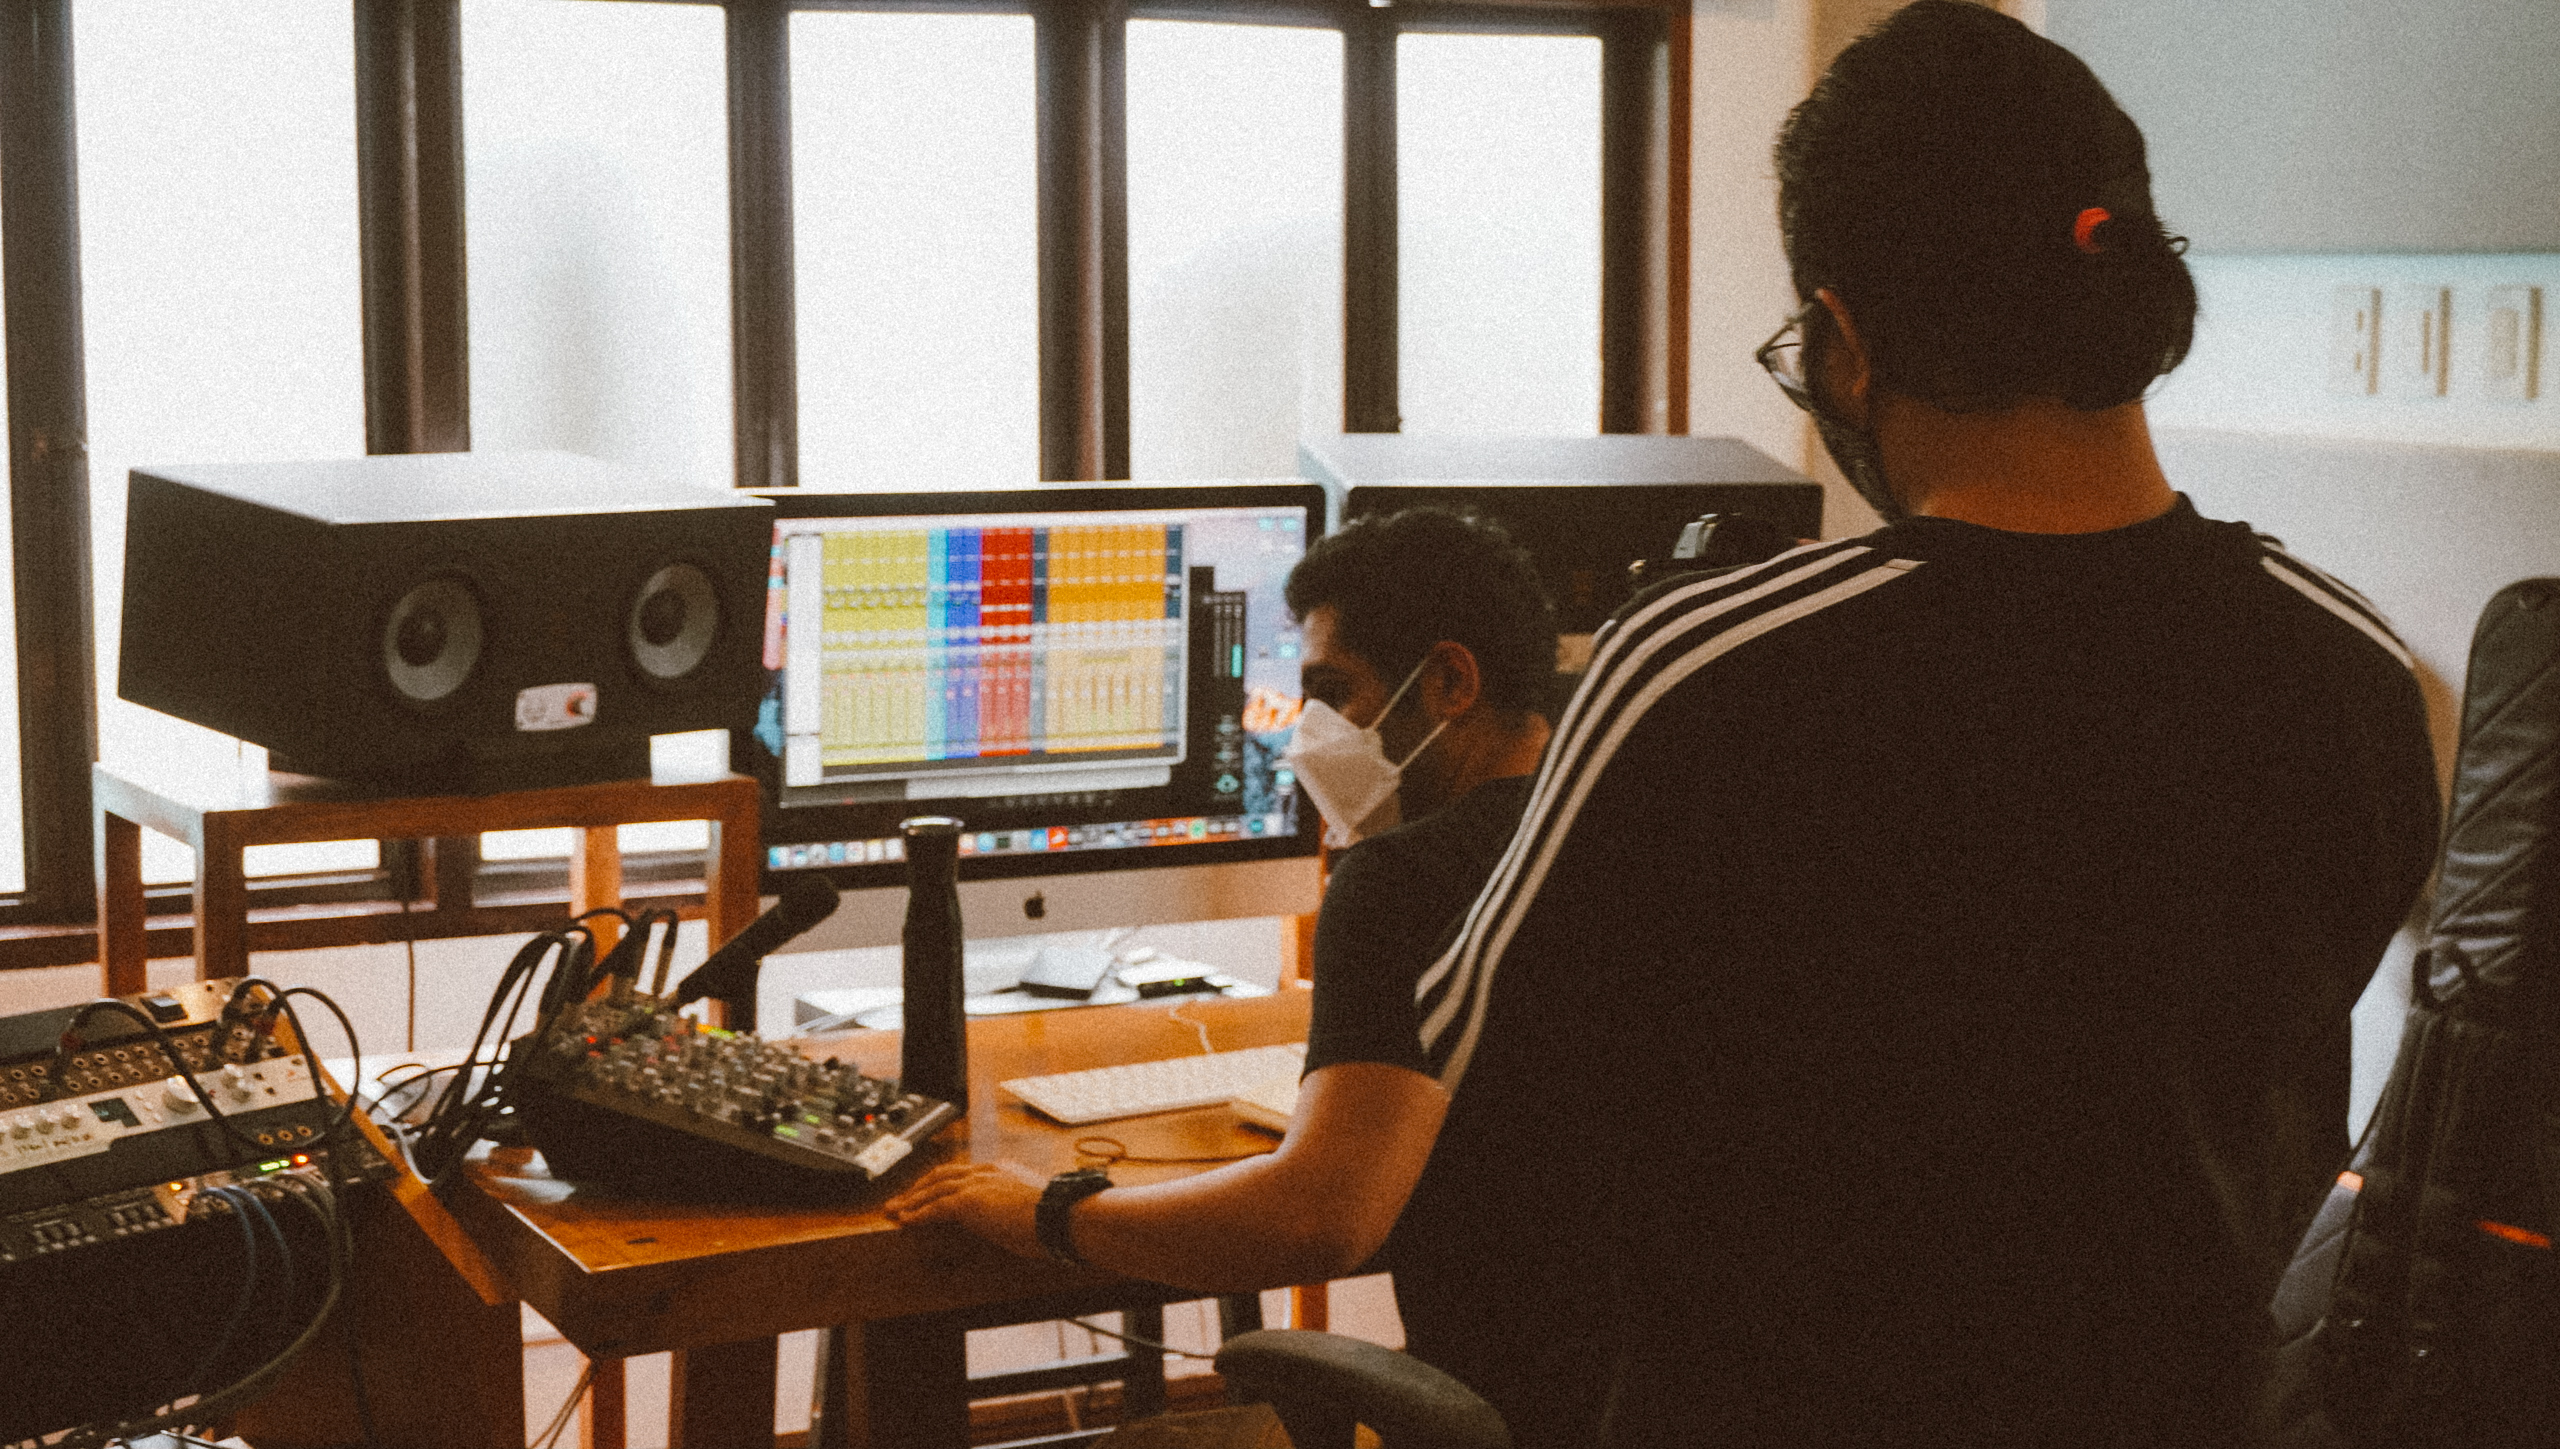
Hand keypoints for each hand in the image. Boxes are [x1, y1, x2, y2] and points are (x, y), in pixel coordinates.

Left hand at [883, 1161, 1049, 1258]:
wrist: (1063, 1217)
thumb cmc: (1059, 1217)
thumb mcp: (1034, 1207)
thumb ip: (1018, 1208)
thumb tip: (1016, 1223)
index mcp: (1001, 1171)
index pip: (963, 1173)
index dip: (942, 1182)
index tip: (930, 1191)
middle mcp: (986, 1172)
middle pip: (942, 1175)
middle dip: (919, 1187)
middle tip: (902, 1200)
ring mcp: (977, 1185)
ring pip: (933, 1189)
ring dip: (911, 1201)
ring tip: (894, 1211)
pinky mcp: (969, 1202)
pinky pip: (935, 1208)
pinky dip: (918, 1215)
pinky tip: (906, 1222)